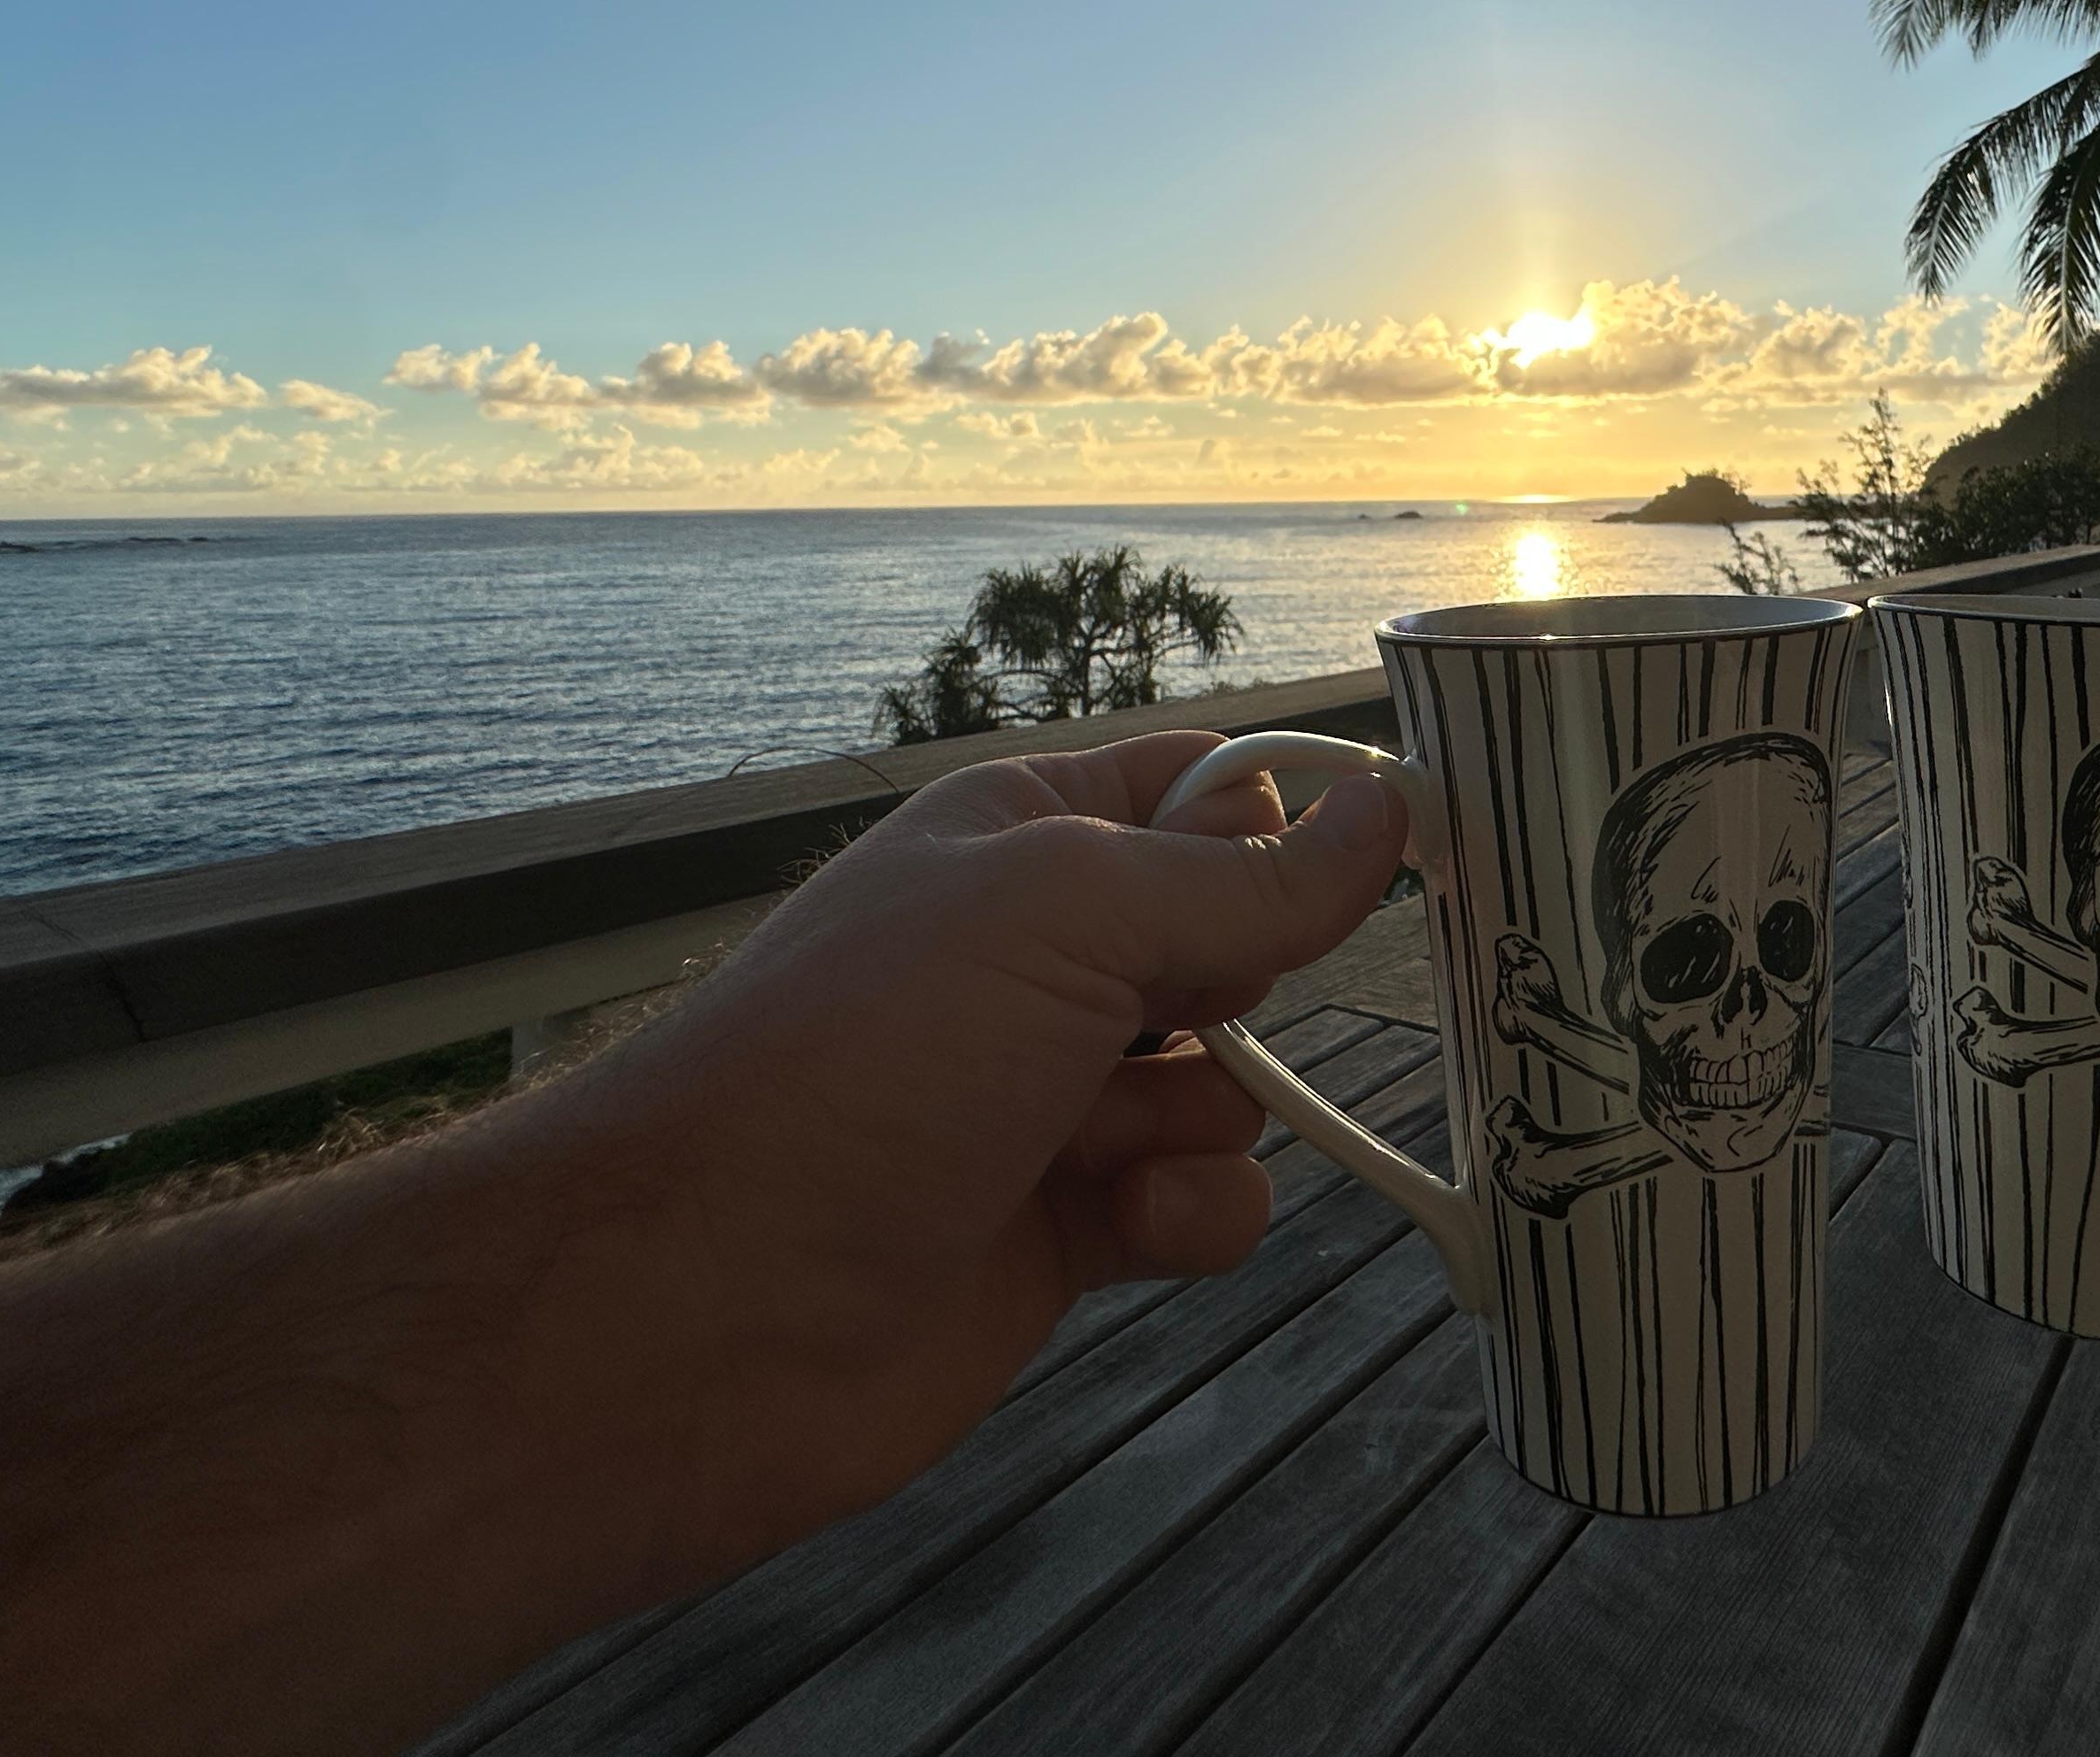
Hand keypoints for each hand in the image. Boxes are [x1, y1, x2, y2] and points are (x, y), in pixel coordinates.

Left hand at [528, 729, 1405, 1587]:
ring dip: (1212, 1126)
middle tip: (1204, 1020)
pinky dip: (1191, 1219)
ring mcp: (1046, 1101)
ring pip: (1229, 1093)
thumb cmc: (863, 1066)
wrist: (693, 1311)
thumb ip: (1241, 883)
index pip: (1202, 788)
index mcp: (1020, 838)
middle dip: (1255, 989)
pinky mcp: (1059, 1235)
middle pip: (1233, 947)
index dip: (1300, 819)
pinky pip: (1197, 1206)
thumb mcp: (1065, 918)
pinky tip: (1134, 1238)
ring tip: (1121, 1159)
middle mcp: (1034, 959)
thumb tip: (1387, 814)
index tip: (1407, 853)